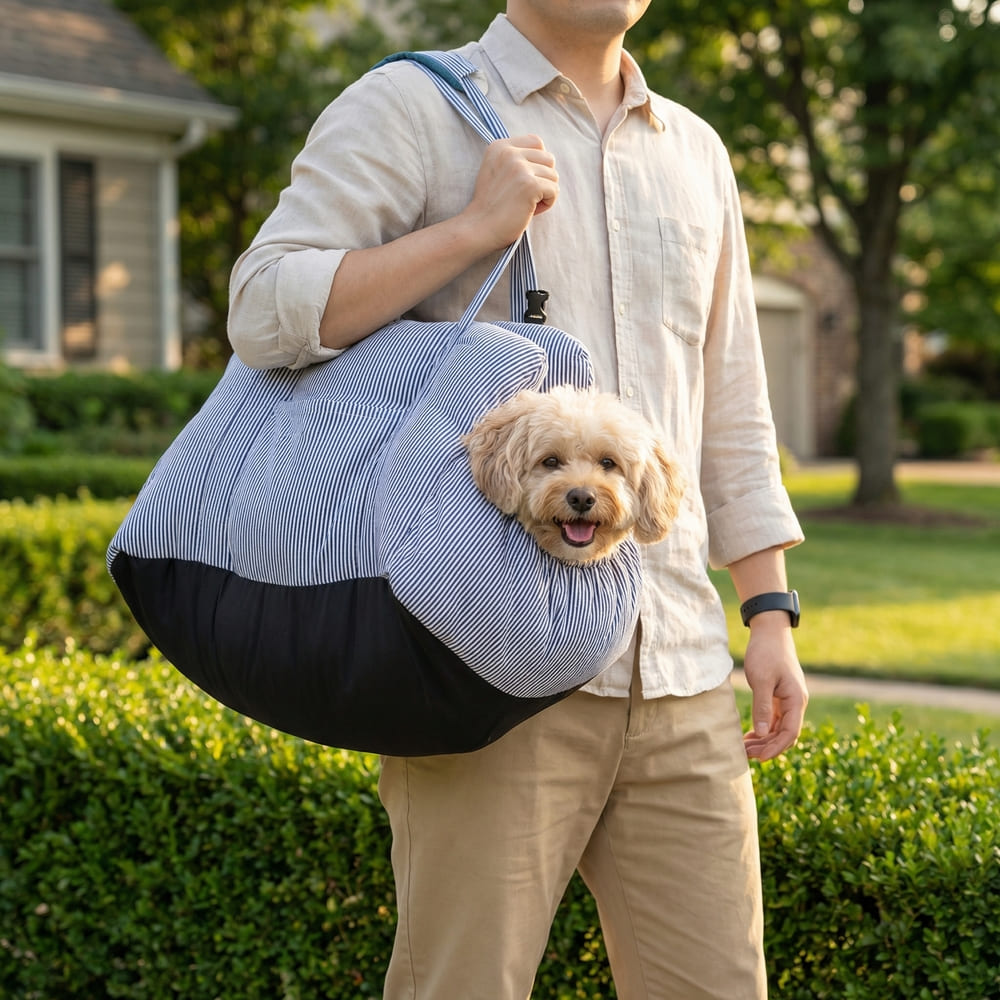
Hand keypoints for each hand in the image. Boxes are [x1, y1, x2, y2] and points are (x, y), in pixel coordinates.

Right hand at [461, 135, 558, 251]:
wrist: (478, 229)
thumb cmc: (491, 207)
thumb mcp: (496, 172)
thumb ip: (515, 160)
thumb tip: (547, 159)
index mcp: (499, 146)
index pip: (536, 142)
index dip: (537, 163)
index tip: (522, 182)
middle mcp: (509, 152)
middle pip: (548, 158)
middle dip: (543, 179)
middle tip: (525, 196)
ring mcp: (519, 168)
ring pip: (553, 175)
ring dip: (545, 192)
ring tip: (526, 204)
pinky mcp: (530, 185)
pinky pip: (554, 190)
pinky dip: (547, 203)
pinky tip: (530, 210)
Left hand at [741, 616, 807, 761]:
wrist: (770, 631)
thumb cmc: (766, 652)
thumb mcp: (761, 679)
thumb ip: (763, 707)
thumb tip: (763, 734)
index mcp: (795, 700)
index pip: (790, 733)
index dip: (775, 748)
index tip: (759, 758)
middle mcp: (796, 702)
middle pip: (785, 734)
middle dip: (767, 747)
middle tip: (745, 755)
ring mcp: (788, 700)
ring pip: (780, 728)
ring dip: (764, 740)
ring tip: (745, 749)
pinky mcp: (780, 696)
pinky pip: (775, 719)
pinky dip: (764, 729)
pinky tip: (750, 736)